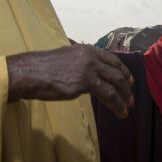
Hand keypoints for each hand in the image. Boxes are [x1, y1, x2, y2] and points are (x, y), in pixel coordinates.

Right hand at [6, 45, 133, 117]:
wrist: (30, 73)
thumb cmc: (43, 68)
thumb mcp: (66, 58)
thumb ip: (81, 62)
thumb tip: (91, 73)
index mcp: (86, 50)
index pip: (112, 59)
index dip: (123, 70)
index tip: (129, 80)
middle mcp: (91, 57)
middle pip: (116, 72)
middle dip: (126, 86)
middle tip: (131, 97)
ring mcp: (89, 70)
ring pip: (114, 84)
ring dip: (124, 97)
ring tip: (127, 107)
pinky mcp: (85, 83)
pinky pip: (107, 95)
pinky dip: (116, 104)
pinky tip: (119, 111)